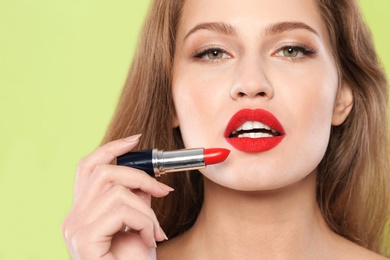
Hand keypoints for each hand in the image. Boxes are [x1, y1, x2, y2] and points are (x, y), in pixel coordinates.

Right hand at [61, 135, 171, 258]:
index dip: (112, 149)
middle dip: (140, 175)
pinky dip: (145, 221)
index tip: (137, 140)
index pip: (89, 167)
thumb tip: (147, 178)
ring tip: (155, 231)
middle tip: (163, 191)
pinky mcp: (84, 239)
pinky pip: (122, 210)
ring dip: (147, 209)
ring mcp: (74, 229)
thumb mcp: (139, 223)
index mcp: (83, 211)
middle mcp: (72, 218)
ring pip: (117, 191)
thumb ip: (137, 199)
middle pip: (103, 172)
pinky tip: (150, 240)